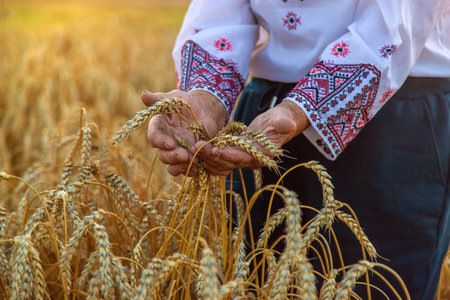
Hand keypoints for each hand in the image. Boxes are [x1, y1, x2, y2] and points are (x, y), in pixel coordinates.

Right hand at [142, 89, 226, 175]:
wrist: (206, 112)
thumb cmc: (188, 103)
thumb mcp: (175, 98)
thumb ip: (159, 99)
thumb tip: (143, 94)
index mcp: (159, 128)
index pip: (154, 136)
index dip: (160, 141)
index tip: (170, 143)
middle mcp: (165, 142)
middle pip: (163, 155)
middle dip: (172, 157)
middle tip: (184, 155)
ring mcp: (176, 152)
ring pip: (172, 166)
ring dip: (180, 166)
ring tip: (193, 162)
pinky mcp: (187, 160)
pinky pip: (185, 170)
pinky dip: (191, 171)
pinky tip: (199, 168)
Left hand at [193, 100, 309, 175]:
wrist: (281, 123)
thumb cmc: (282, 119)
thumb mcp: (283, 118)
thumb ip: (283, 122)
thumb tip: (288, 124)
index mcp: (262, 154)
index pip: (243, 157)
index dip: (228, 154)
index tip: (215, 149)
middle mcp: (251, 160)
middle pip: (228, 162)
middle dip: (212, 156)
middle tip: (196, 147)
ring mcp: (242, 159)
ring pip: (221, 163)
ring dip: (207, 158)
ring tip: (193, 149)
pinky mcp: (235, 154)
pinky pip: (220, 159)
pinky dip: (208, 157)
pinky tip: (197, 151)